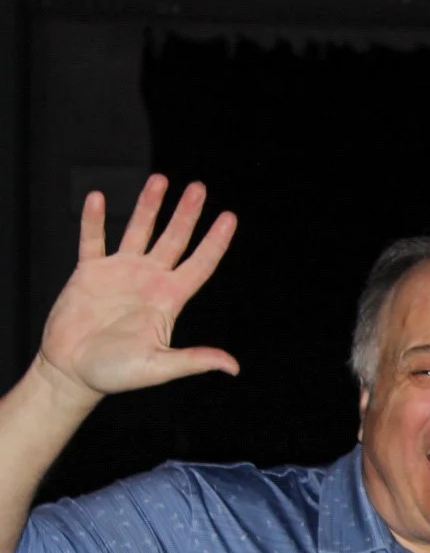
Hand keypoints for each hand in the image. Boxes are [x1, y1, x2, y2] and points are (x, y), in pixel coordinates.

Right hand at [35, 174, 237, 405]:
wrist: (73, 372)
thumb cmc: (117, 373)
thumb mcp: (159, 365)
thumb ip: (194, 360)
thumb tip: (232, 367)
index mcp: (169, 299)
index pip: (200, 263)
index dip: (215, 241)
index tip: (229, 217)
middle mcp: (149, 280)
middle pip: (174, 239)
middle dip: (186, 213)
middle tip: (199, 187)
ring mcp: (120, 273)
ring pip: (138, 231)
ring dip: (149, 206)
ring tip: (160, 179)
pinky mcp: (89, 273)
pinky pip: (93, 240)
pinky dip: (94, 220)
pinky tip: (98, 198)